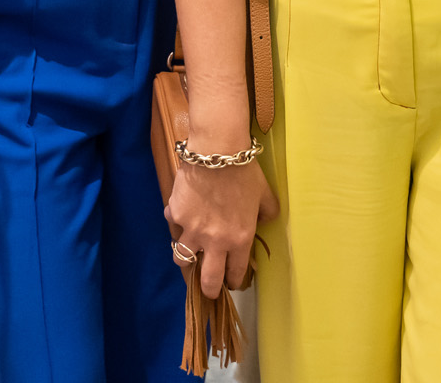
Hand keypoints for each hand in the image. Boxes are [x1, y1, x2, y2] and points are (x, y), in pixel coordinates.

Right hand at [164, 159, 277, 298]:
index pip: (236, 272)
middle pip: (208, 280)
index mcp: (239, 240)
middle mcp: (214, 241)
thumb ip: (267, 213)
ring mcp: (192, 229)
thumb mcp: (265, 195)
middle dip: (209, 290)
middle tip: (208, 289)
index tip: (232, 283)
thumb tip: (265, 221)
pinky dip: (177, 224)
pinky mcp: (175, 214)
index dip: (234, 281)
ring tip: (189, 256)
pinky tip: (182, 217)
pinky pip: (173, 226)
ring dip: (186, 260)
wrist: (217, 151)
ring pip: (182, 259)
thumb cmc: (245, 171)